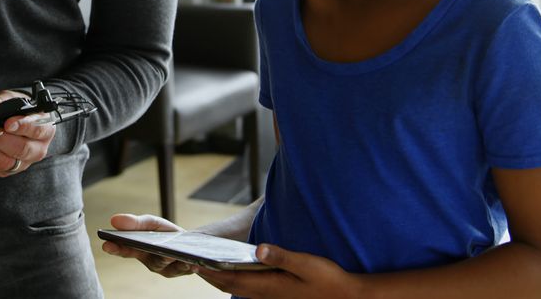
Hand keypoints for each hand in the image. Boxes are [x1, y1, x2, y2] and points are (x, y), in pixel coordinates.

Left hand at [0, 90, 55, 177]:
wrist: (20, 126)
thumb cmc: (19, 113)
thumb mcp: (13, 101)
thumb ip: (1, 101)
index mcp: (45, 128)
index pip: (38, 130)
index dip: (23, 126)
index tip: (8, 123)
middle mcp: (38, 148)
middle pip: (22, 149)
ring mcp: (25, 162)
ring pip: (7, 162)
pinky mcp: (10, 171)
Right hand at [101, 213, 193, 277]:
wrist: (190, 243)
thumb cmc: (166, 233)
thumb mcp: (151, 223)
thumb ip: (136, 223)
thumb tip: (114, 220)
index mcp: (140, 250)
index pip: (125, 251)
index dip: (116, 249)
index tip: (106, 245)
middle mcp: (152, 262)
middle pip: (148, 260)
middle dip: (149, 256)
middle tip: (139, 248)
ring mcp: (167, 268)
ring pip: (167, 265)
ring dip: (167, 259)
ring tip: (169, 254)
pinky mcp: (182, 270)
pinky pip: (184, 269)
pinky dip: (186, 265)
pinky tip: (190, 262)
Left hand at [193, 244, 362, 298]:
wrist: (347, 297)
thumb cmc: (328, 279)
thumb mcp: (306, 263)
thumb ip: (281, 256)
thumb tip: (257, 248)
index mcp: (268, 286)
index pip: (231, 278)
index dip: (211, 271)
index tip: (195, 262)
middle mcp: (266, 294)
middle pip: (230, 285)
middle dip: (211, 275)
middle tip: (193, 264)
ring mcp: (272, 296)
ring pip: (239, 288)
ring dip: (222, 278)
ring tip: (208, 267)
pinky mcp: (278, 295)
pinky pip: (250, 289)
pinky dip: (236, 280)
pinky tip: (236, 272)